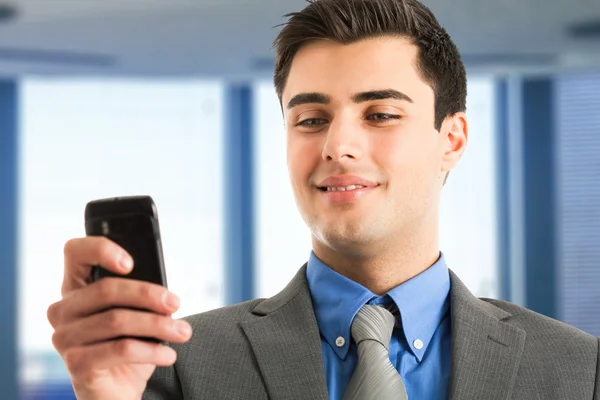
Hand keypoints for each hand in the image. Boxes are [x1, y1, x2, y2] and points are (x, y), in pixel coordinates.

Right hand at [47, 237, 191, 399]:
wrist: (117, 391)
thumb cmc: (128, 345)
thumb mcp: (136, 314)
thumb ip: (139, 295)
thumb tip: (164, 294)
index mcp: (76, 288)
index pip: (75, 252)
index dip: (100, 249)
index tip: (131, 262)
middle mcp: (63, 310)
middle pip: (105, 289)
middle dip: (148, 295)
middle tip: (175, 302)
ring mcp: (65, 337)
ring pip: (117, 320)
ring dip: (158, 325)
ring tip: (183, 332)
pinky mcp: (76, 364)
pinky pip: (120, 349)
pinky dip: (151, 351)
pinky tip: (169, 354)